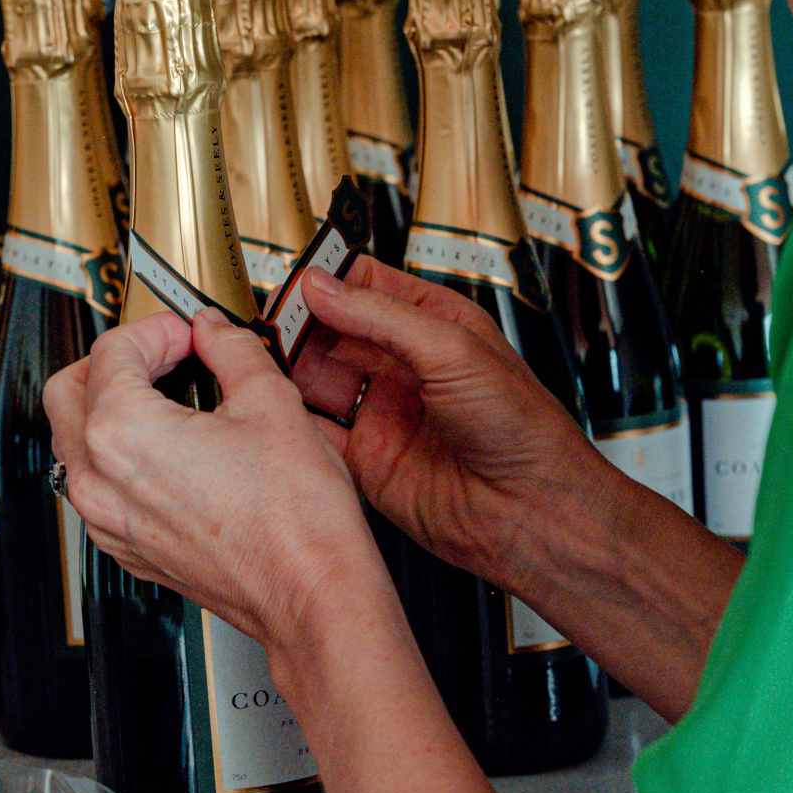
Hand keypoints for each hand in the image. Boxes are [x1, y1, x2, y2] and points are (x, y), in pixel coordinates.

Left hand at [43, 307, 386, 652]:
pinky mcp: (126, 548)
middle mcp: (98, 480)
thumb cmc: (294, 520)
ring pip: (74, 444)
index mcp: (122, 433)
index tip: (187, 333)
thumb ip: (232, 349)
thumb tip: (215, 332)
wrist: (309, 593)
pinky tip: (171, 450)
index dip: (156, 329)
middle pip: (67, 392)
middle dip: (111, 363)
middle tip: (160, 355)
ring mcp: (107, 521)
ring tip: (165, 399)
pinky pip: (97, 489)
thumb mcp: (271, 402)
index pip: (111, 351)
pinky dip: (119, 458)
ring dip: (108, 410)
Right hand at [292, 257, 616, 592]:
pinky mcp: (368, 461)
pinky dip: (292, 420)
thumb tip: (323, 286)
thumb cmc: (521, 429)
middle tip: (270, 319)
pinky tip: (275, 405)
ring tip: (260, 355)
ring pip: (319, 379)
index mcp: (435, 328)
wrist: (531, 510)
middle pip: (335, 331)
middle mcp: (406, 368)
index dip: (331, 283)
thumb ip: (380, 316)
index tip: (298, 283)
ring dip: (291, 367)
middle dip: (302, 323)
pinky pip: (318, 434)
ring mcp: (384, 413)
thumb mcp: (452, 349)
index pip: (368, 287)